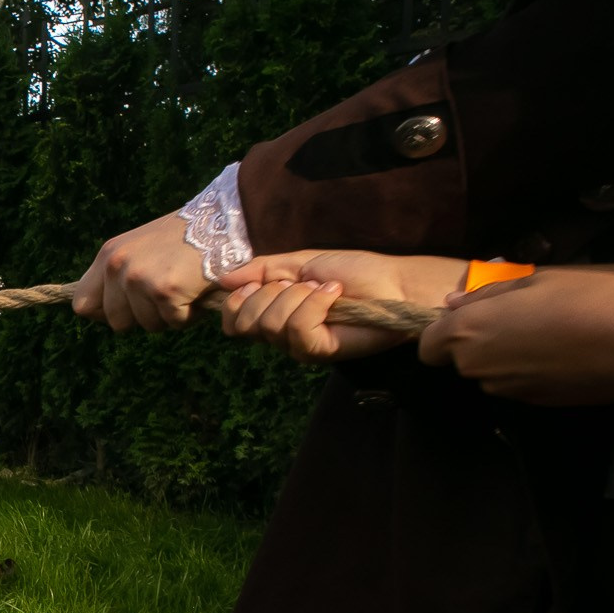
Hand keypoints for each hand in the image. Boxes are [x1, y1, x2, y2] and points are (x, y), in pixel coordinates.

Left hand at [73, 210, 210, 331]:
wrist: (222, 219)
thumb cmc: (185, 237)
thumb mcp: (140, 249)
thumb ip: (120, 275)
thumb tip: (107, 312)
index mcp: (108, 256)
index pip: (82, 304)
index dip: (104, 315)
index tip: (126, 313)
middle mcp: (117, 266)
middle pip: (117, 323)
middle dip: (144, 318)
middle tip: (166, 297)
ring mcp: (138, 279)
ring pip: (148, 325)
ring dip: (170, 315)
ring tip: (184, 288)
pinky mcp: (164, 291)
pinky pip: (175, 322)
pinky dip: (190, 314)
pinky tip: (197, 290)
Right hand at [216, 251, 465, 363]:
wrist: (392, 282)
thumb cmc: (352, 272)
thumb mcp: (297, 262)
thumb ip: (260, 270)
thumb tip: (221, 279)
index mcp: (273, 314)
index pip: (233, 323)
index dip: (237, 301)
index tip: (260, 283)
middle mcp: (282, 335)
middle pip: (245, 324)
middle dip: (269, 294)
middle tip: (300, 284)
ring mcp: (299, 346)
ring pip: (270, 323)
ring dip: (298, 295)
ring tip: (325, 289)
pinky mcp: (318, 351)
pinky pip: (297, 327)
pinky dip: (315, 303)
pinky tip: (334, 295)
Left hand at [419, 269, 613, 405]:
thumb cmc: (586, 298)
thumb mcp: (534, 278)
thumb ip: (485, 292)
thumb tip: (452, 302)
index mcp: (468, 333)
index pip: (427, 345)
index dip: (444, 331)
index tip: (471, 314)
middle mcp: (478, 368)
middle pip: (460, 358)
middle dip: (478, 339)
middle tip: (520, 313)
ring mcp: (507, 391)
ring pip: (490, 372)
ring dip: (505, 354)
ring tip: (547, 329)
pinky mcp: (536, 403)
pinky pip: (517, 382)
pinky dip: (529, 368)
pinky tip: (562, 350)